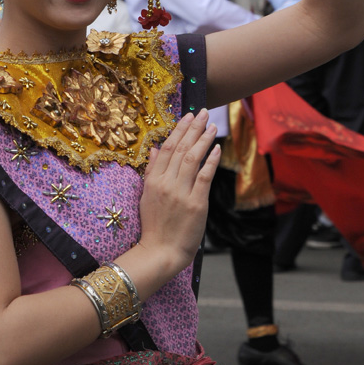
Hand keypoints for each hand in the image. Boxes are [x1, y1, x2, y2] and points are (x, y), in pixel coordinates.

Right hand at [138, 109, 219, 274]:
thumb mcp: (146, 195)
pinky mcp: (196, 203)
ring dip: (203, 140)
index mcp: (153, 180)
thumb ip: (151, 170)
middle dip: (193, 129)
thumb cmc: (154, 226)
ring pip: (193, 158)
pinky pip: (205, 176)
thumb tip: (154, 147)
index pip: (167, 148)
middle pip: (181, 149)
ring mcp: (181, 192)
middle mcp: (166, 183)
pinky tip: (217, 148)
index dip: (179, 130)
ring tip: (212, 126)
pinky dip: (211, 160)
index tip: (188, 116)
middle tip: (202, 113)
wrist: (161, 251)